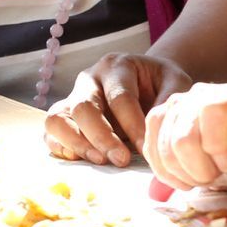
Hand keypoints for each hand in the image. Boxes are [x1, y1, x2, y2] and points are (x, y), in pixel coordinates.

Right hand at [45, 53, 191, 167]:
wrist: (147, 82)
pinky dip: (62, 149)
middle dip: (102, 137)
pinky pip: (50, 133)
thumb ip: (169, 98)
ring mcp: (72, 97)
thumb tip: (155, 126)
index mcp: (117, 66)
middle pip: (84, 107)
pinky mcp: (64, 118)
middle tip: (121, 160)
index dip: (132, 125)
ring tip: (100, 160)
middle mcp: (89, 79)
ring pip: (58, 119)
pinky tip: (84, 160)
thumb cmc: (161, 83)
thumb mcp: (175, 81)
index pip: (120, 97)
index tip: (145, 148)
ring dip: (77, 144)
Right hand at [142, 82, 226, 192]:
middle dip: (199, 170)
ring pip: (166, 151)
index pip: (211, 116)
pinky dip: (167, 174)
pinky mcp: (156, 120)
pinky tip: (185, 180)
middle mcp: (196, 95)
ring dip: (184, 175)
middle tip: (213, 177)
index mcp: (226, 94)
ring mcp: (173, 106)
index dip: (219, 150)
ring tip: (202, 179)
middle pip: (183, 140)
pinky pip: (151, 152)